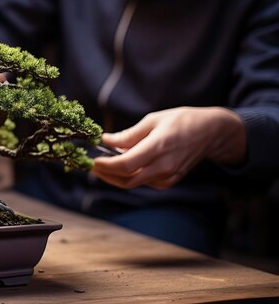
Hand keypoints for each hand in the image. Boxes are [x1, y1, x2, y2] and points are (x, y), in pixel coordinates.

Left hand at [91, 107, 246, 189]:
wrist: (211, 133)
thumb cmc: (181, 121)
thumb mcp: (152, 120)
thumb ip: (128, 135)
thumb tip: (106, 141)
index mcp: (159, 147)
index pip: (125, 164)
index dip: (105, 166)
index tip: (92, 161)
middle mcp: (164, 166)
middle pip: (126, 179)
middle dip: (106, 175)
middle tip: (92, 166)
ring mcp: (168, 176)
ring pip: (133, 183)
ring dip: (115, 177)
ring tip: (103, 164)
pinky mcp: (170, 181)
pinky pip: (144, 182)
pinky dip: (129, 176)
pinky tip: (122, 165)